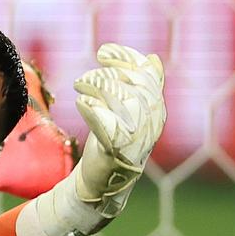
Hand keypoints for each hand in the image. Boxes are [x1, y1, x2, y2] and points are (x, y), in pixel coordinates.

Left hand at [72, 44, 165, 216]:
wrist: (103, 183)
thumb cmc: (113, 142)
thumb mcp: (127, 112)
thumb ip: (138, 87)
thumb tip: (151, 58)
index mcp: (155, 110)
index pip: (147, 75)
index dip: (126, 59)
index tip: (103, 51)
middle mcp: (151, 123)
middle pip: (136, 86)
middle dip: (109, 74)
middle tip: (86, 77)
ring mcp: (136, 137)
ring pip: (123, 101)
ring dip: (98, 87)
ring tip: (79, 85)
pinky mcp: (117, 152)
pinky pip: (108, 124)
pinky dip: (94, 109)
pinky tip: (81, 102)